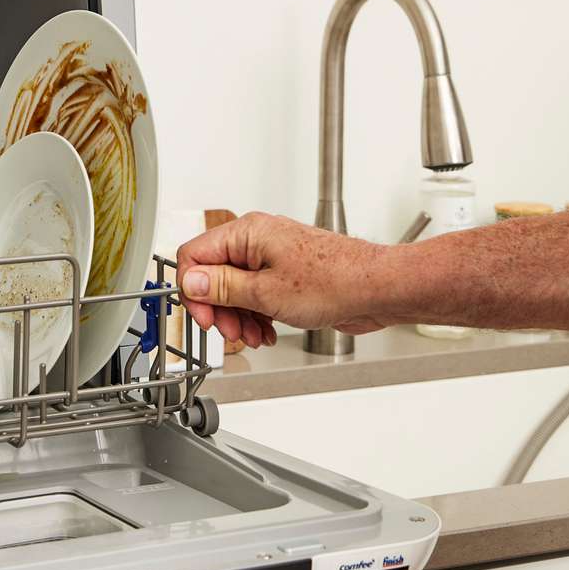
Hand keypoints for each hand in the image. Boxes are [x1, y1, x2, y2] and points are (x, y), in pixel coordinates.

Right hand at [175, 212, 392, 347]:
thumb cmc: (335, 282)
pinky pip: (256, 293)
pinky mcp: (285, 273)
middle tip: (231, 332)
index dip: (194, 290)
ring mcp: (272, 256)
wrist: (376, 289)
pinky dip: (256, 314)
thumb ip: (222, 287)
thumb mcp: (266, 292)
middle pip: (214, 274)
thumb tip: (191, 282)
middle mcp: (257, 239)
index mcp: (247, 233)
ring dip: (239, 316)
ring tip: (253, 336)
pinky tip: (266, 332)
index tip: (205, 317)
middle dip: (219, 308)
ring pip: (235, 288)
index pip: (195, 256)